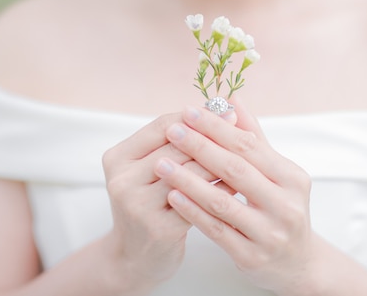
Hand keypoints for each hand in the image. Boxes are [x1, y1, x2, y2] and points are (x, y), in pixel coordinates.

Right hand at [102, 111, 236, 293]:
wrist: (135, 259)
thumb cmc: (150, 205)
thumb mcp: (150, 171)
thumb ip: (178, 141)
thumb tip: (221, 106)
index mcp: (117, 157)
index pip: (162, 125)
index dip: (196, 117)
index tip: (226, 109)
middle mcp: (122, 179)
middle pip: (177, 147)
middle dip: (214, 137)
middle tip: (244, 131)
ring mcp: (138, 205)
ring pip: (190, 173)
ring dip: (222, 162)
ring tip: (248, 154)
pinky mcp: (159, 229)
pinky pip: (199, 202)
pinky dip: (221, 190)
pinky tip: (239, 185)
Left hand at [154, 99, 316, 295]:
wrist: (297, 263)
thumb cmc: (280, 208)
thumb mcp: (276, 174)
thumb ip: (253, 137)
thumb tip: (232, 99)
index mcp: (292, 178)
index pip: (249, 145)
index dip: (217, 127)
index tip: (189, 112)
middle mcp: (286, 205)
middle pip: (236, 169)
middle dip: (200, 146)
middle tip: (172, 130)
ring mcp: (270, 234)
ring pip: (222, 201)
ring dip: (188, 179)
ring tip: (161, 163)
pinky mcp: (252, 257)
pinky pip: (216, 230)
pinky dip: (192, 211)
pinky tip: (172, 195)